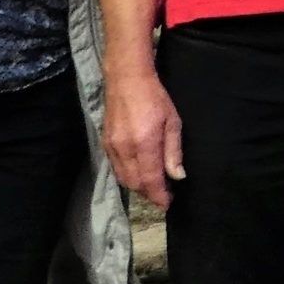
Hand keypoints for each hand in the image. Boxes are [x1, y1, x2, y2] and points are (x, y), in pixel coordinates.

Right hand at [103, 67, 182, 210]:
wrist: (126, 79)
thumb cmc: (155, 98)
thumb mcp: (173, 122)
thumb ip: (173, 151)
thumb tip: (177, 176)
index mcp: (144, 144)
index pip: (150, 180)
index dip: (159, 196)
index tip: (168, 204)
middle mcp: (124, 149)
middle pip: (135, 183)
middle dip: (150, 194)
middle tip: (164, 197)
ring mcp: (112, 147)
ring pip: (124, 178)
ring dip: (138, 187)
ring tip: (154, 188)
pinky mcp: (105, 143)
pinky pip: (116, 168)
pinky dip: (128, 176)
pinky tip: (139, 174)